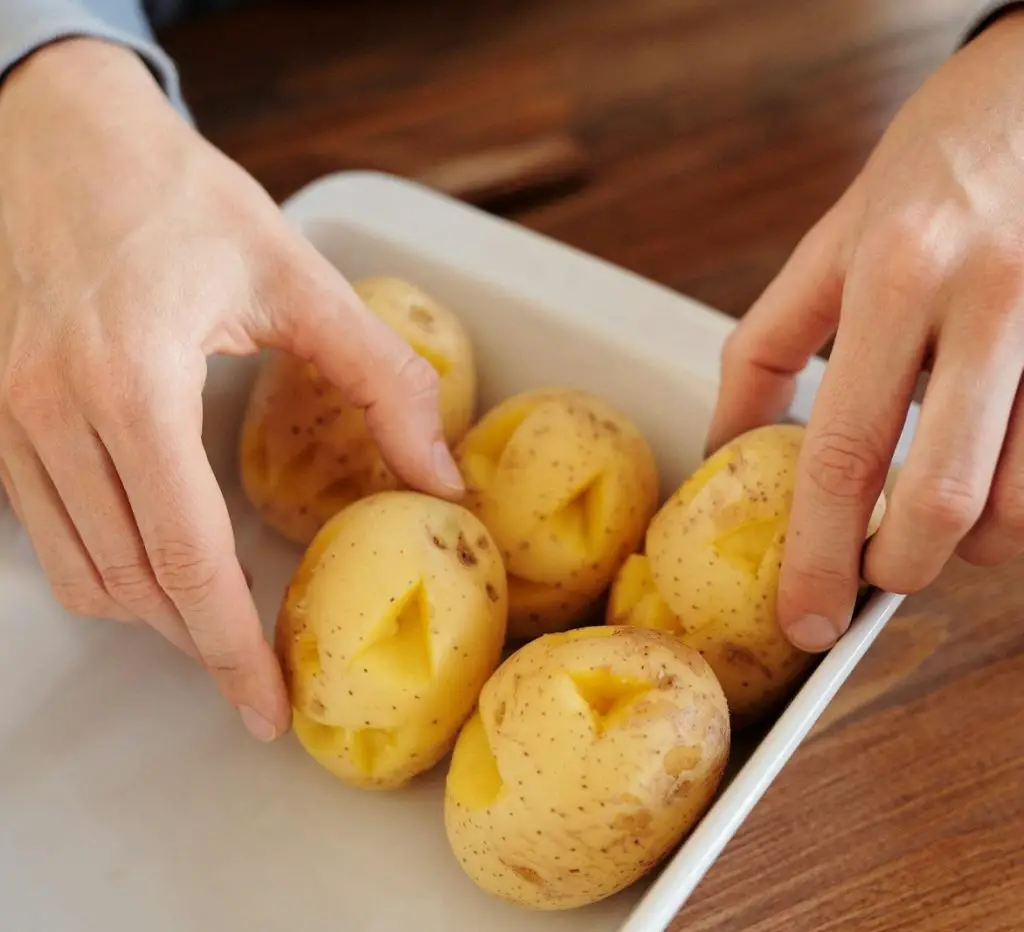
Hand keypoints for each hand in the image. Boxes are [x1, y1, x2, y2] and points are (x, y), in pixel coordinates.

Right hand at [0, 40, 463, 739]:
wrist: (60, 134)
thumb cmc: (178, 196)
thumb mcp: (298, 276)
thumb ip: (384, 379)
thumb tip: (439, 476)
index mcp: (131, 382)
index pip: (184, 557)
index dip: (230, 648)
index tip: (266, 706)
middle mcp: (51, 412)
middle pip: (133, 582)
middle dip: (201, 644)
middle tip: (261, 674)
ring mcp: (8, 418)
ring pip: (81, 573)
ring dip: (156, 614)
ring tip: (220, 624)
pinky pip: (46, 533)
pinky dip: (108, 569)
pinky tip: (162, 562)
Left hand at [706, 13, 1023, 651]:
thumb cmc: (933, 166)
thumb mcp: (830, 242)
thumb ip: (767, 349)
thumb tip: (725, 446)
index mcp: (894, 275)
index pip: (840, 452)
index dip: (817, 555)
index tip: (805, 622)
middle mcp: (990, 299)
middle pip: (942, 499)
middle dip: (900, 567)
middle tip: (875, 571)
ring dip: (972, 540)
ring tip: (935, 513)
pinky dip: (1020, 502)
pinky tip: (990, 471)